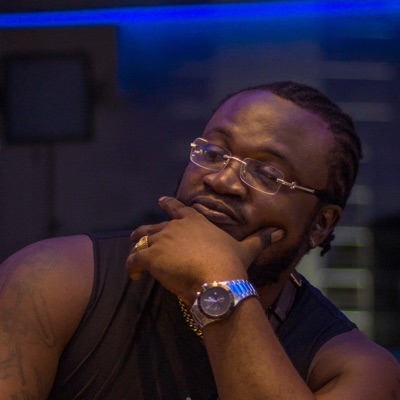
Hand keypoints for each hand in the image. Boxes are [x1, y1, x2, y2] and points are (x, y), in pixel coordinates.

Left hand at [126, 197, 282, 303]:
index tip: (160, 201)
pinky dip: (131, 266)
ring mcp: (160, 240)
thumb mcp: (246, 248)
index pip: (177, 208)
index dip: (168, 205)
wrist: (217, 276)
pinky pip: (134, 259)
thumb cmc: (230, 261)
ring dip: (136, 247)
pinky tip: (133, 274)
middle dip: (145, 230)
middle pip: (154, 226)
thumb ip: (260, 239)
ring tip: (132, 254)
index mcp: (193, 221)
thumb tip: (280, 232)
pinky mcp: (150, 256)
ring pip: (141, 241)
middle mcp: (174, 226)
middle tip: (135, 235)